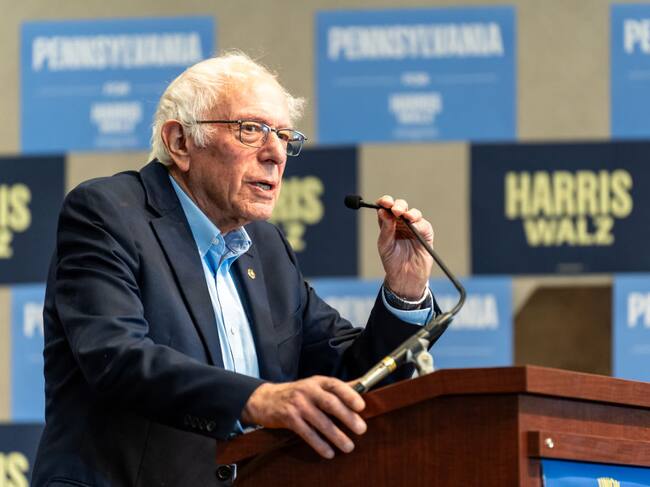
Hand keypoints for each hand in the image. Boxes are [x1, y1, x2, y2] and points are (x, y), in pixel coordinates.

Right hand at [240, 376, 366, 458]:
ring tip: (348, 446)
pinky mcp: (289, 418)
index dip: (349, 395)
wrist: (265, 399)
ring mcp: (297, 404)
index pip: (335, 385)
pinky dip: (319, 444)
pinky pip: (307, 433)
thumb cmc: (296, 393)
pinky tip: (329, 452)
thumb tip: (362, 385)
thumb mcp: (315, 385)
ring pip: (320, 421)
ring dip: (336, 435)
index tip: (361, 406)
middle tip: (361, 429)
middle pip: (330, 403)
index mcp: (317, 382)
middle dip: (347, 417)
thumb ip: (337, 387)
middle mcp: (307, 390)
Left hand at [376, 195, 433, 299]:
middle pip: (400, 207)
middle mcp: (401, 223)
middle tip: (394, 209)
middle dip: (398, 205)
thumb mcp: (385, 245)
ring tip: (405, 216)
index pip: (386, 208)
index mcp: (388, 224)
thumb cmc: (392, 261)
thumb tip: (382, 211)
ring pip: (413, 213)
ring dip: (409, 212)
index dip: (385, 202)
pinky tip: (414, 225)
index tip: (384, 202)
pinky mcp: (425, 234)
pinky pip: (423, 225)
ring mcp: (414, 227)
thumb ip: (385, 228)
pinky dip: (419, 223)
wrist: (405, 277)